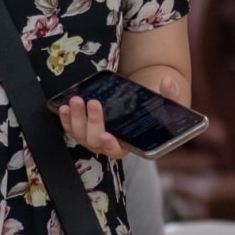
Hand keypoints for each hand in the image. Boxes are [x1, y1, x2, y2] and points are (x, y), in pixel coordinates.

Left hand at [57, 71, 185, 160]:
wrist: (140, 104)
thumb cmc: (154, 109)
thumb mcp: (167, 103)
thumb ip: (170, 96)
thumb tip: (168, 82)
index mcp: (129, 145)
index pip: (117, 151)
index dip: (110, 145)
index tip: (106, 135)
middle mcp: (109, 145)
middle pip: (95, 141)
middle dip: (92, 122)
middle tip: (92, 103)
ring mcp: (94, 139)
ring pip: (80, 135)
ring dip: (76, 118)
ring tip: (76, 100)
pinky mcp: (83, 130)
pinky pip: (71, 128)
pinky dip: (66, 119)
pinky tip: (64, 106)